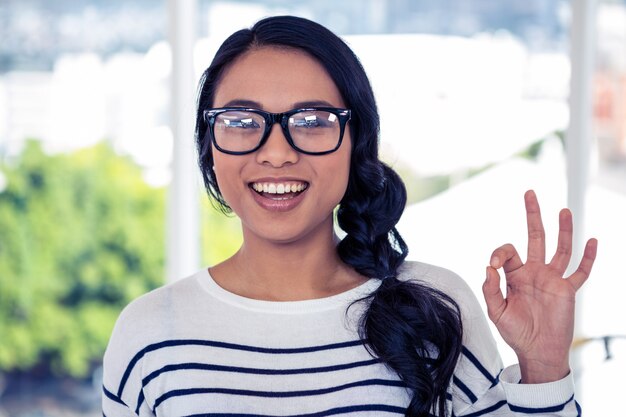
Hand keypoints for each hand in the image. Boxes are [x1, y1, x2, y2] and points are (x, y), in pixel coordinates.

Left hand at [482, 190, 597, 382]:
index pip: (508, 252)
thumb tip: (488, 267)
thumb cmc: (515, 332)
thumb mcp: (496, 311)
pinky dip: (589, 258)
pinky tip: (593, 242)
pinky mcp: (567, 289)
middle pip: (535, 237)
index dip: (499, 254)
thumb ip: (490, 288)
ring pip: (560, 249)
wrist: (537, 350)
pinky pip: (581, 271)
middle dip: (532, 216)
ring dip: (563, 230)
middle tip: (529, 194)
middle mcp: (534, 272)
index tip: (493, 266)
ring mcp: (552, 279)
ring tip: (564, 210)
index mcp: (514, 275)